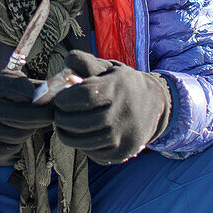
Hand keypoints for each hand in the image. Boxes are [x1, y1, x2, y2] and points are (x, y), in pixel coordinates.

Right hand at [0, 70, 52, 163]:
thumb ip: (22, 84)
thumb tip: (58, 88)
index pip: (27, 91)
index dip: (37, 95)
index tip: (40, 97)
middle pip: (30, 116)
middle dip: (43, 115)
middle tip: (47, 113)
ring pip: (23, 133)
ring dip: (28, 129)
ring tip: (17, 121)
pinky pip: (13, 147)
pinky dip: (15, 142)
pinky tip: (4, 133)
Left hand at [52, 51, 171, 164]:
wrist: (154, 104)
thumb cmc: (122, 85)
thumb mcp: (108, 68)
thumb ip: (85, 62)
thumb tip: (67, 60)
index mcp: (117, 88)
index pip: (83, 96)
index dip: (65, 99)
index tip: (59, 98)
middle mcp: (122, 113)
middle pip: (80, 121)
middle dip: (62, 118)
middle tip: (58, 114)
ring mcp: (123, 136)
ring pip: (83, 141)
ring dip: (67, 134)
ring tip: (64, 125)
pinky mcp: (122, 153)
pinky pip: (92, 153)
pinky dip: (81, 145)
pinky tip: (80, 135)